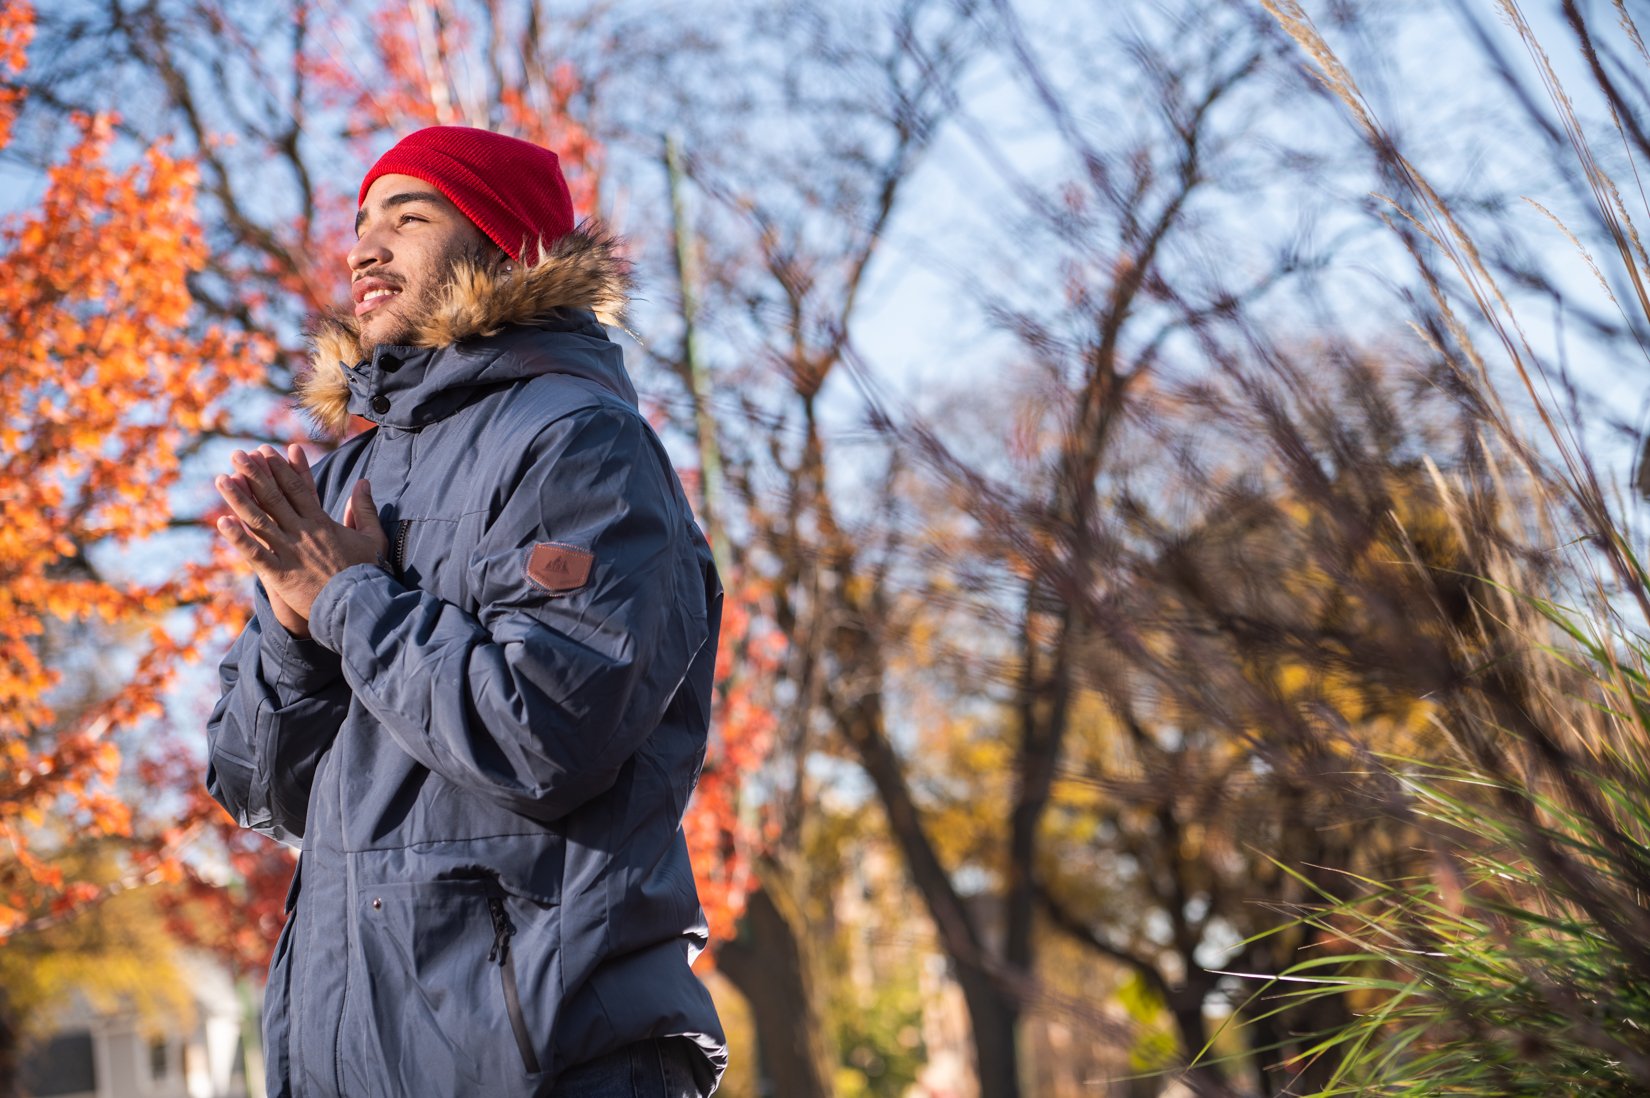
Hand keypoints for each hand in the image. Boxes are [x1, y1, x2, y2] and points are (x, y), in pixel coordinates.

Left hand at [215, 443, 387, 628]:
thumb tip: (364, 482)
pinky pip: (256, 553)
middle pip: (275, 498)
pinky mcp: (281, 575)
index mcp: (322, 523)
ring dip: (239, 499)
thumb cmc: (367, 573)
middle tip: (237, 454)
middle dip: (254, 474)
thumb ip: (365, 509)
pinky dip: (239, 538)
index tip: (265, 451)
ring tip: (221, 479)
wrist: (359, 606)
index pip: (298, 489)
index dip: (280, 469)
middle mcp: (303, 533)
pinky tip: (222, 522)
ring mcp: (290, 553)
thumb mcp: (372, 538)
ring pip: (260, 521)